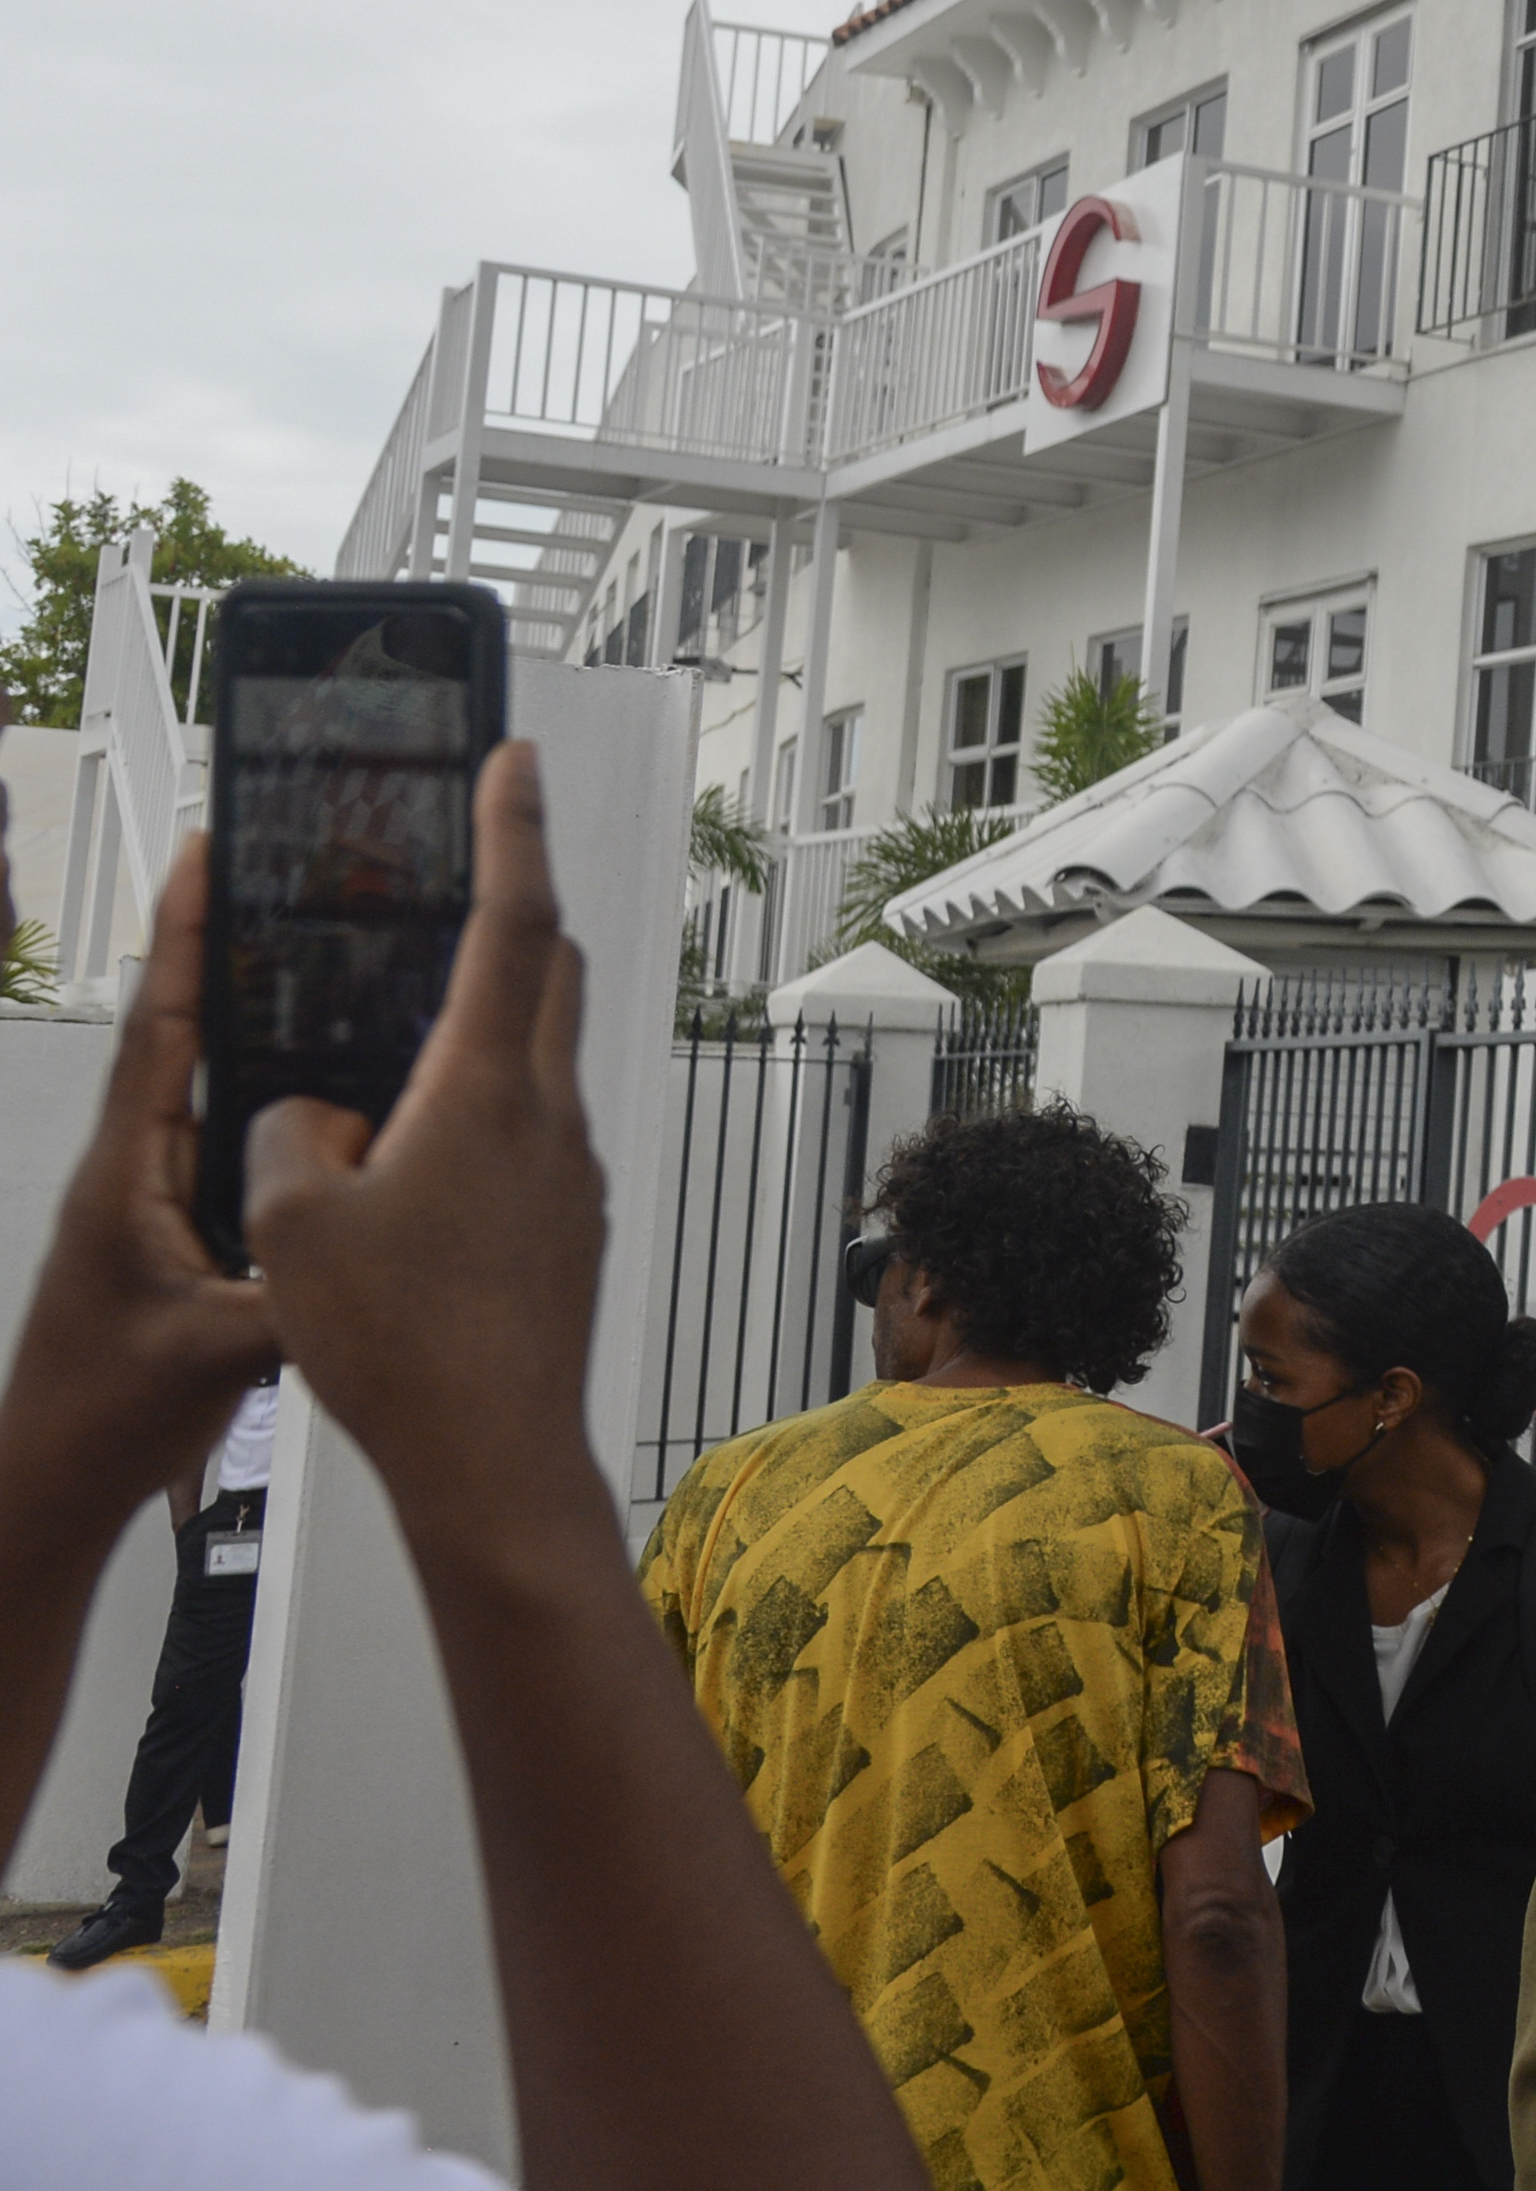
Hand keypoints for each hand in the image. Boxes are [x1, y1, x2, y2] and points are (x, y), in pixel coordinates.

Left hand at [0, 836, 280, 1531]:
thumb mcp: (216, 1349)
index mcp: (126, 1175)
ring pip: (211, 1086)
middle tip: (278, 879)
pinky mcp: (177, 1231)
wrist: (49, 1477)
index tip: (207, 852)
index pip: (160, 1027)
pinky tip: (331, 1096)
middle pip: (185, 1031)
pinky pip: (232, 1143)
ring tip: (318, 964)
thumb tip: (365, 1233)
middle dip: (223, 950)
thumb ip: (295, 1289)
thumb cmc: (97, 1413)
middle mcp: (135, 1171)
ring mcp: (153, 1199)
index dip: (183, 936)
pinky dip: (275, 1102)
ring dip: (254, 1022)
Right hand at [241, 745, 609, 1523]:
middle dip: (512, 906)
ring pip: (541, 1053)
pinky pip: (530, 1127)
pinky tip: (426, 1137)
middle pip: (548, 972)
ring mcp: (569, 1170)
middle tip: (468, 865)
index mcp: (485, 1090)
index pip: (511, 920)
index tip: (512, 756)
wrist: (496, 1454)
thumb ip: (292, 1134)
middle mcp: (548, 1115)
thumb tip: (321, 1115)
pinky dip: (485, 1098)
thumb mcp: (291, 1226)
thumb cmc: (403, 1349)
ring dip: (492, 1013)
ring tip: (416, 1012)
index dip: (511, 827)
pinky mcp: (568, 1222)